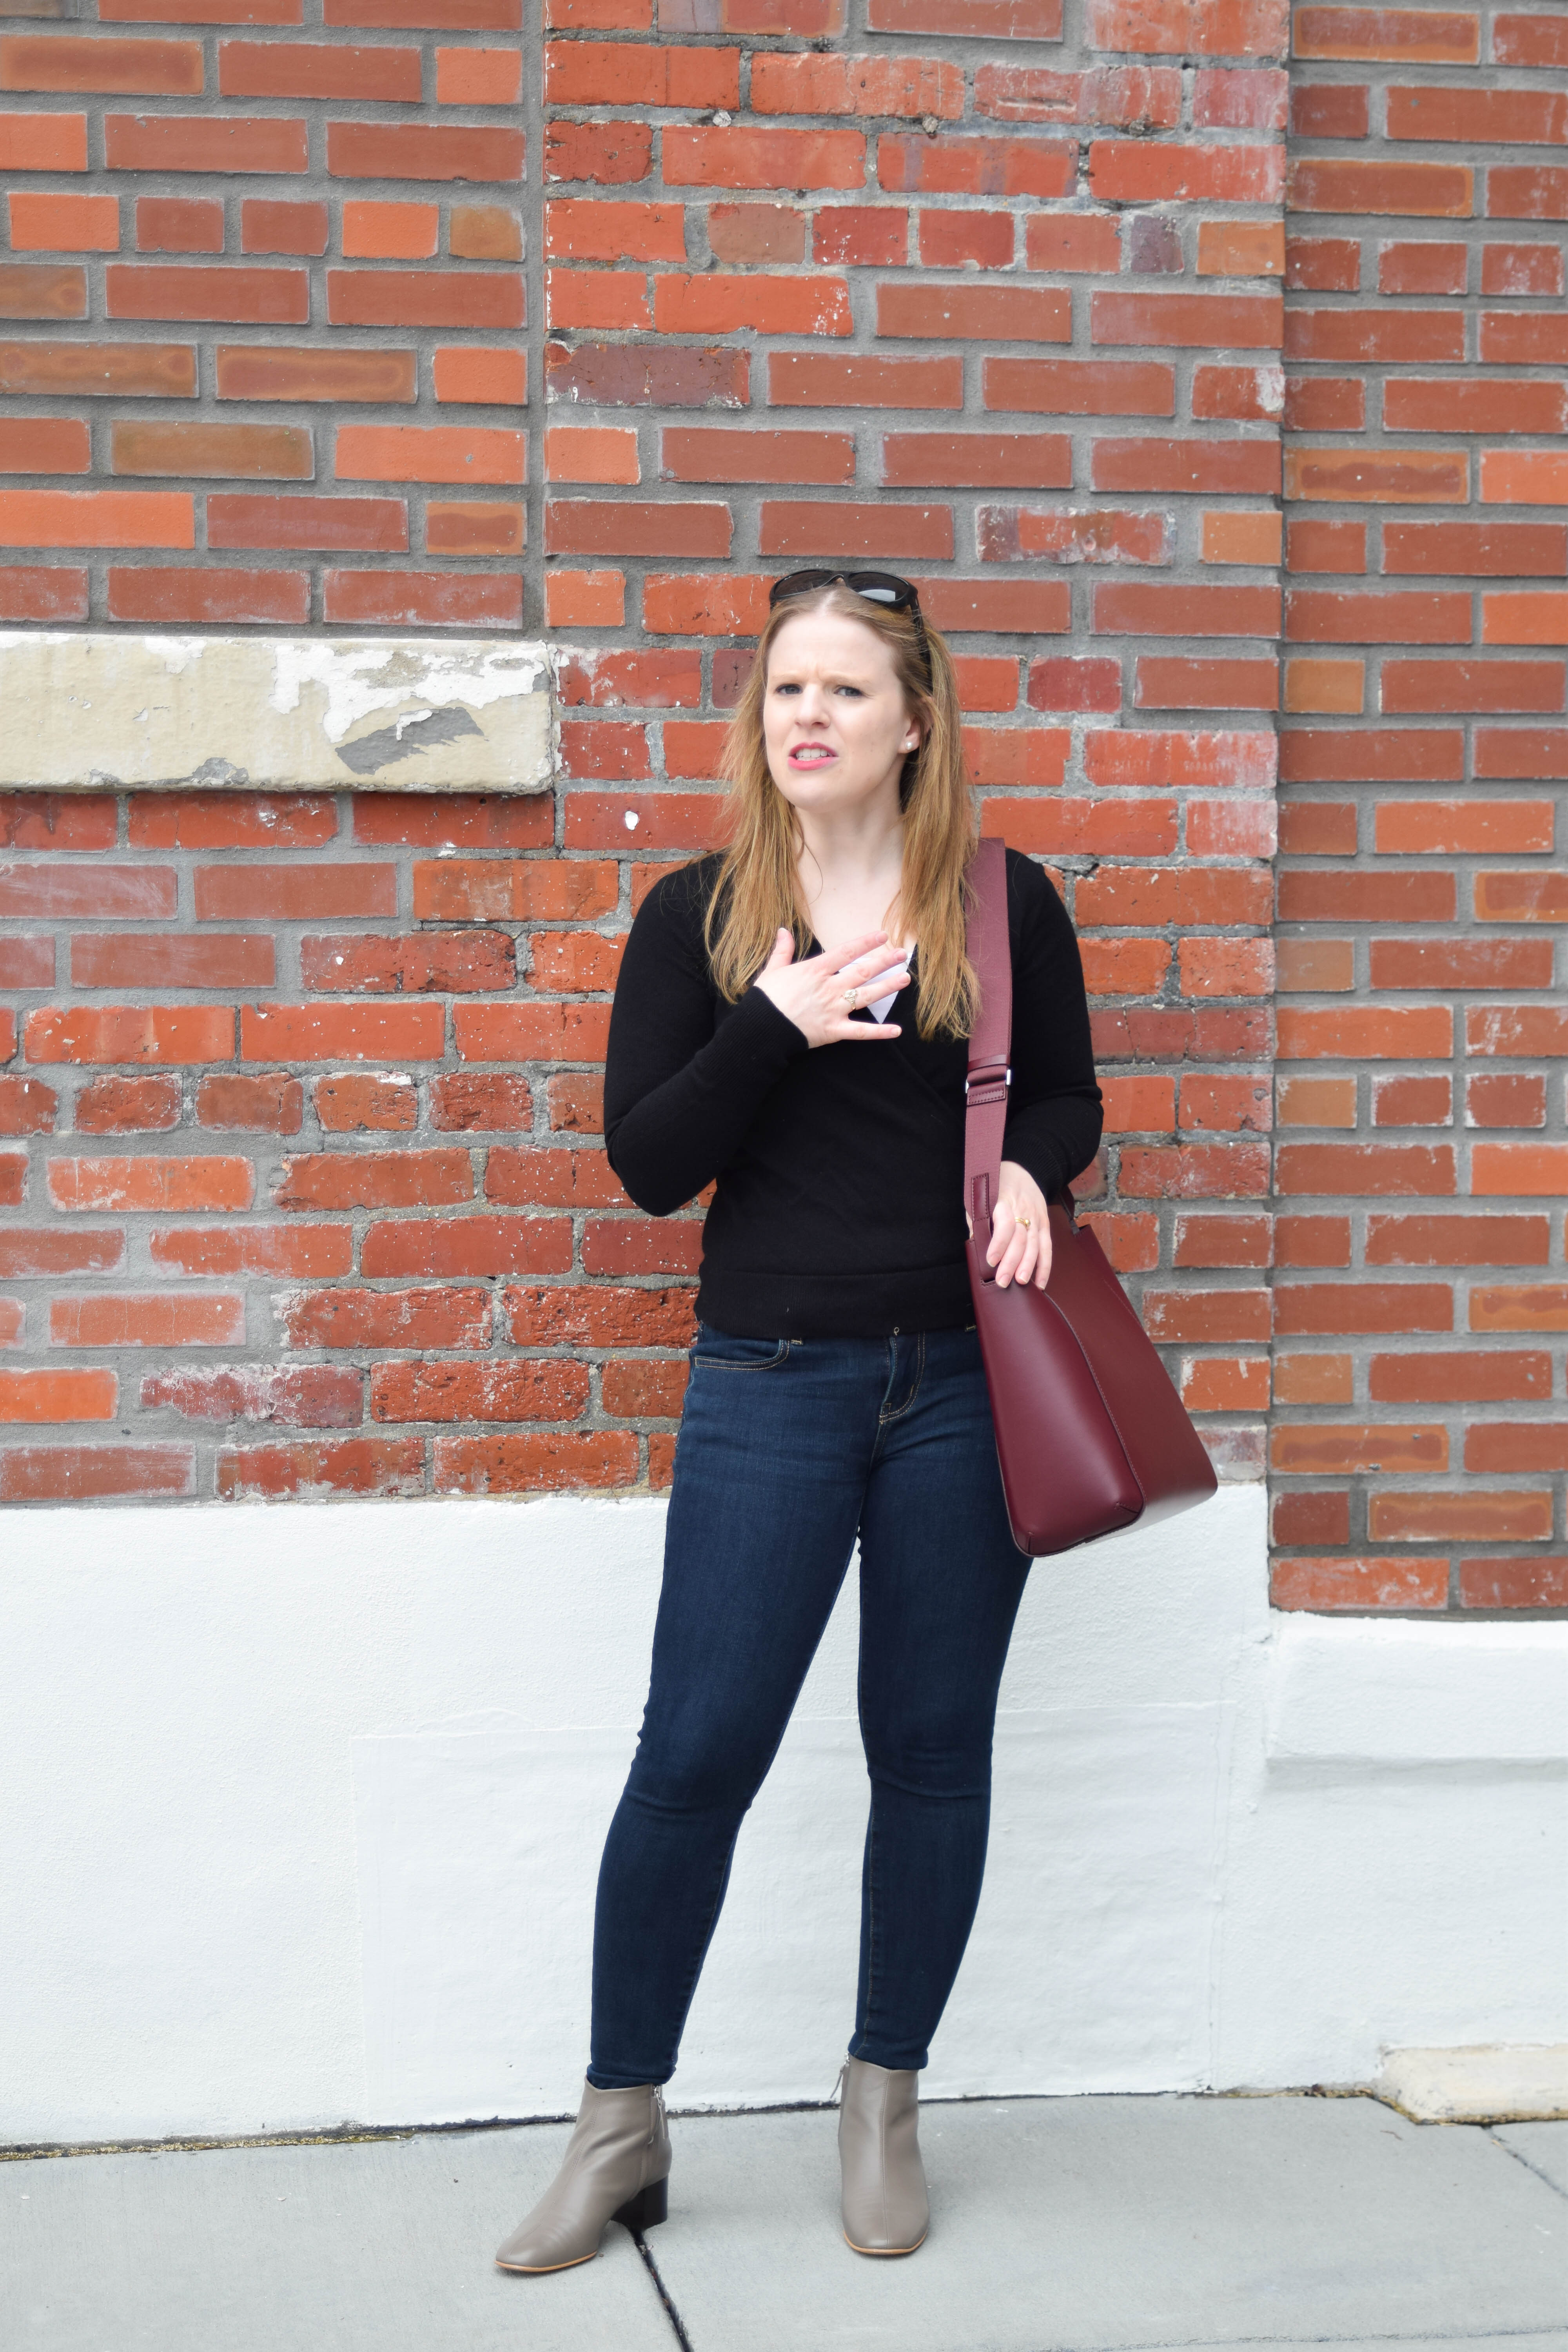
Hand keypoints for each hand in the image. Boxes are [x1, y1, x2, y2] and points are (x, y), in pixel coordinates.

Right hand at [753, 929, 909, 1050]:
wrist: (760, 1029)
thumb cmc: (766, 999)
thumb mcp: (773, 970)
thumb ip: (782, 950)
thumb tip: (784, 930)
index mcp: (815, 970)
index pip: (846, 952)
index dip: (866, 942)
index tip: (882, 935)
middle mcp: (829, 988)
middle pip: (862, 971)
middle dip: (884, 962)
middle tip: (902, 955)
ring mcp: (833, 1009)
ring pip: (866, 996)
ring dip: (887, 987)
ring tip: (905, 979)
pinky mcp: (833, 1031)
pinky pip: (861, 1032)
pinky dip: (879, 1032)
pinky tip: (897, 1030)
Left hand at [982, 1160, 1052, 1290]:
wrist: (1022, 1169)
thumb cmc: (996, 1184)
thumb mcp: (982, 1195)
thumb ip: (977, 1218)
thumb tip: (975, 1243)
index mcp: (1006, 1201)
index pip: (1005, 1224)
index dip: (999, 1244)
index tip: (991, 1260)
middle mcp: (1024, 1211)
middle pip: (1021, 1239)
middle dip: (1012, 1262)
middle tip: (1003, 1281)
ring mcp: (1037, 1218)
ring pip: (1035, 1245)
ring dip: (1029, 1266)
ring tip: (1021, 1283)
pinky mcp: (1045, 1225)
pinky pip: (1047, 1248)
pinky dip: (1045, 1266)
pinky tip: (1040, 1283)